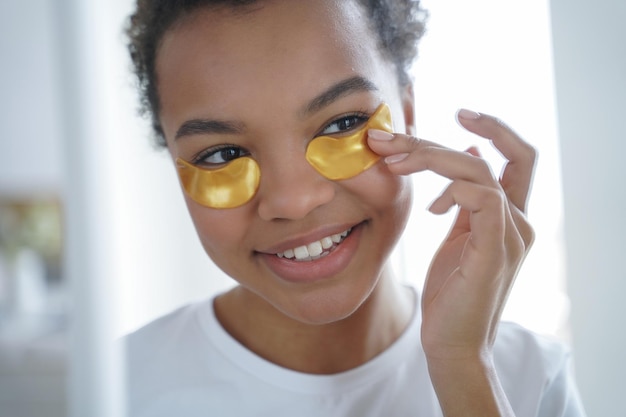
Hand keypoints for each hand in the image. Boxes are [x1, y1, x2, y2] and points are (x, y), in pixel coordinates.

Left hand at [368, 109, 535, 414]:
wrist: (452, 343)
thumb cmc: (452, 292)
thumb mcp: (459, 235)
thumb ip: (464, 199)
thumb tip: (467, 155)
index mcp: (510, 216)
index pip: (518, 157)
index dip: (496, 129)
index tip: (460, 112)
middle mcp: (519, 221)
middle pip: (489, 157)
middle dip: (432, 143)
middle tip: (386, 139)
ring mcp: (511, 235)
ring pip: (478, 172)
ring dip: (428, 160)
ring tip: (389, 163)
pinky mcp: (494, 250)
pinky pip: (483, 200)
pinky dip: (452, 190)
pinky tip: (430, 207)